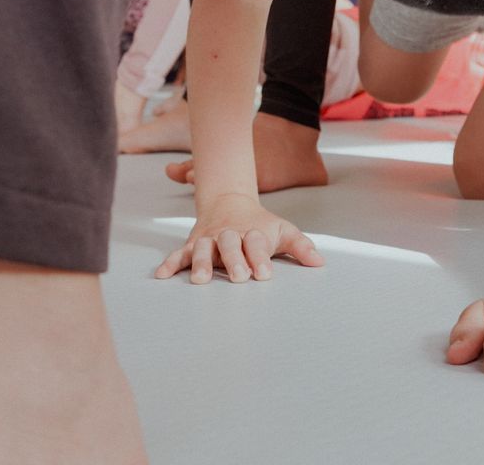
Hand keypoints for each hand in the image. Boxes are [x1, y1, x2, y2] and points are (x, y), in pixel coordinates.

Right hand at [153, 193, 322, 284]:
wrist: (230, 202)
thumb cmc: (260, 225)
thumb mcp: (283, 230)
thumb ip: (301, 246)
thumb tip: (320, 263)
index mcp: (252, 231)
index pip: (257, 244)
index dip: (260, 258)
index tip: (264, 274)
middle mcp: (229, 234)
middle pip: (231, 245)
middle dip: (234, 261)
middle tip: (238, 277)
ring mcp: (210, 239)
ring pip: (205, 249)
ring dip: (203, 263)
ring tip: (201, 280)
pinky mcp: (193, 244)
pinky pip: (180, 253)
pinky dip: (171, 263)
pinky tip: (163, 275)